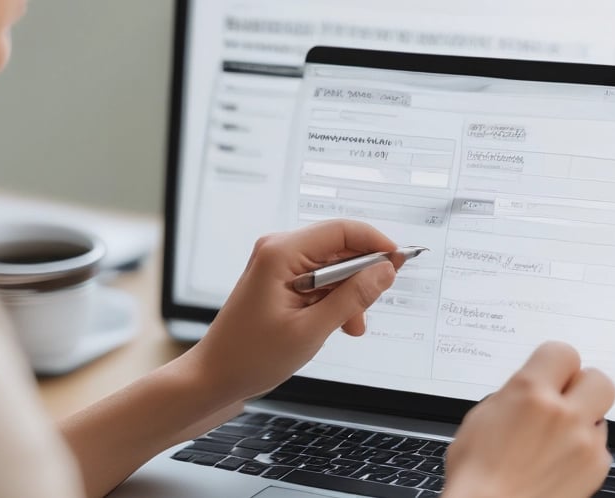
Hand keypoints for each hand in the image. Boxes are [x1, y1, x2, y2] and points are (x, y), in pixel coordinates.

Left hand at [182, 220, 399, 401]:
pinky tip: (337, 325)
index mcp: (281, 252)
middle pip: (340, 248)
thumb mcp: (312, 330)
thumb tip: (385, 271)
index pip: (342, 230)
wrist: (215, 377)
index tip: (400, 263)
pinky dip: (333, 300)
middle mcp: (278, 250)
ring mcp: (277, 264)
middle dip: (361, 278)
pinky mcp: (279, 280)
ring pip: (333, 267)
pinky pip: (319, 280)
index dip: (376, 244)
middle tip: (369, 310)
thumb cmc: (251, 356)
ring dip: (348, 295)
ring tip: (351, 327)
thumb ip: (353, 297)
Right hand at [443, 342, 614, 497]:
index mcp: (529, 393)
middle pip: (598, 378)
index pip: (563, 352)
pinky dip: (584, 451)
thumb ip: (514, 395)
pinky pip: (599, 447)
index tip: (550, 372)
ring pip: (599, 415)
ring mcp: (584, 443)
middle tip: (565, 399)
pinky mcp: (596, 469)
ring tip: (555, 439)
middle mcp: (563, 414)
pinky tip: (559, 461)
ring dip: (582, 421)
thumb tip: (528, 387)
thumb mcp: (481, 417)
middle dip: (582, 386)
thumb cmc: (477, 475)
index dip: (555, 363)